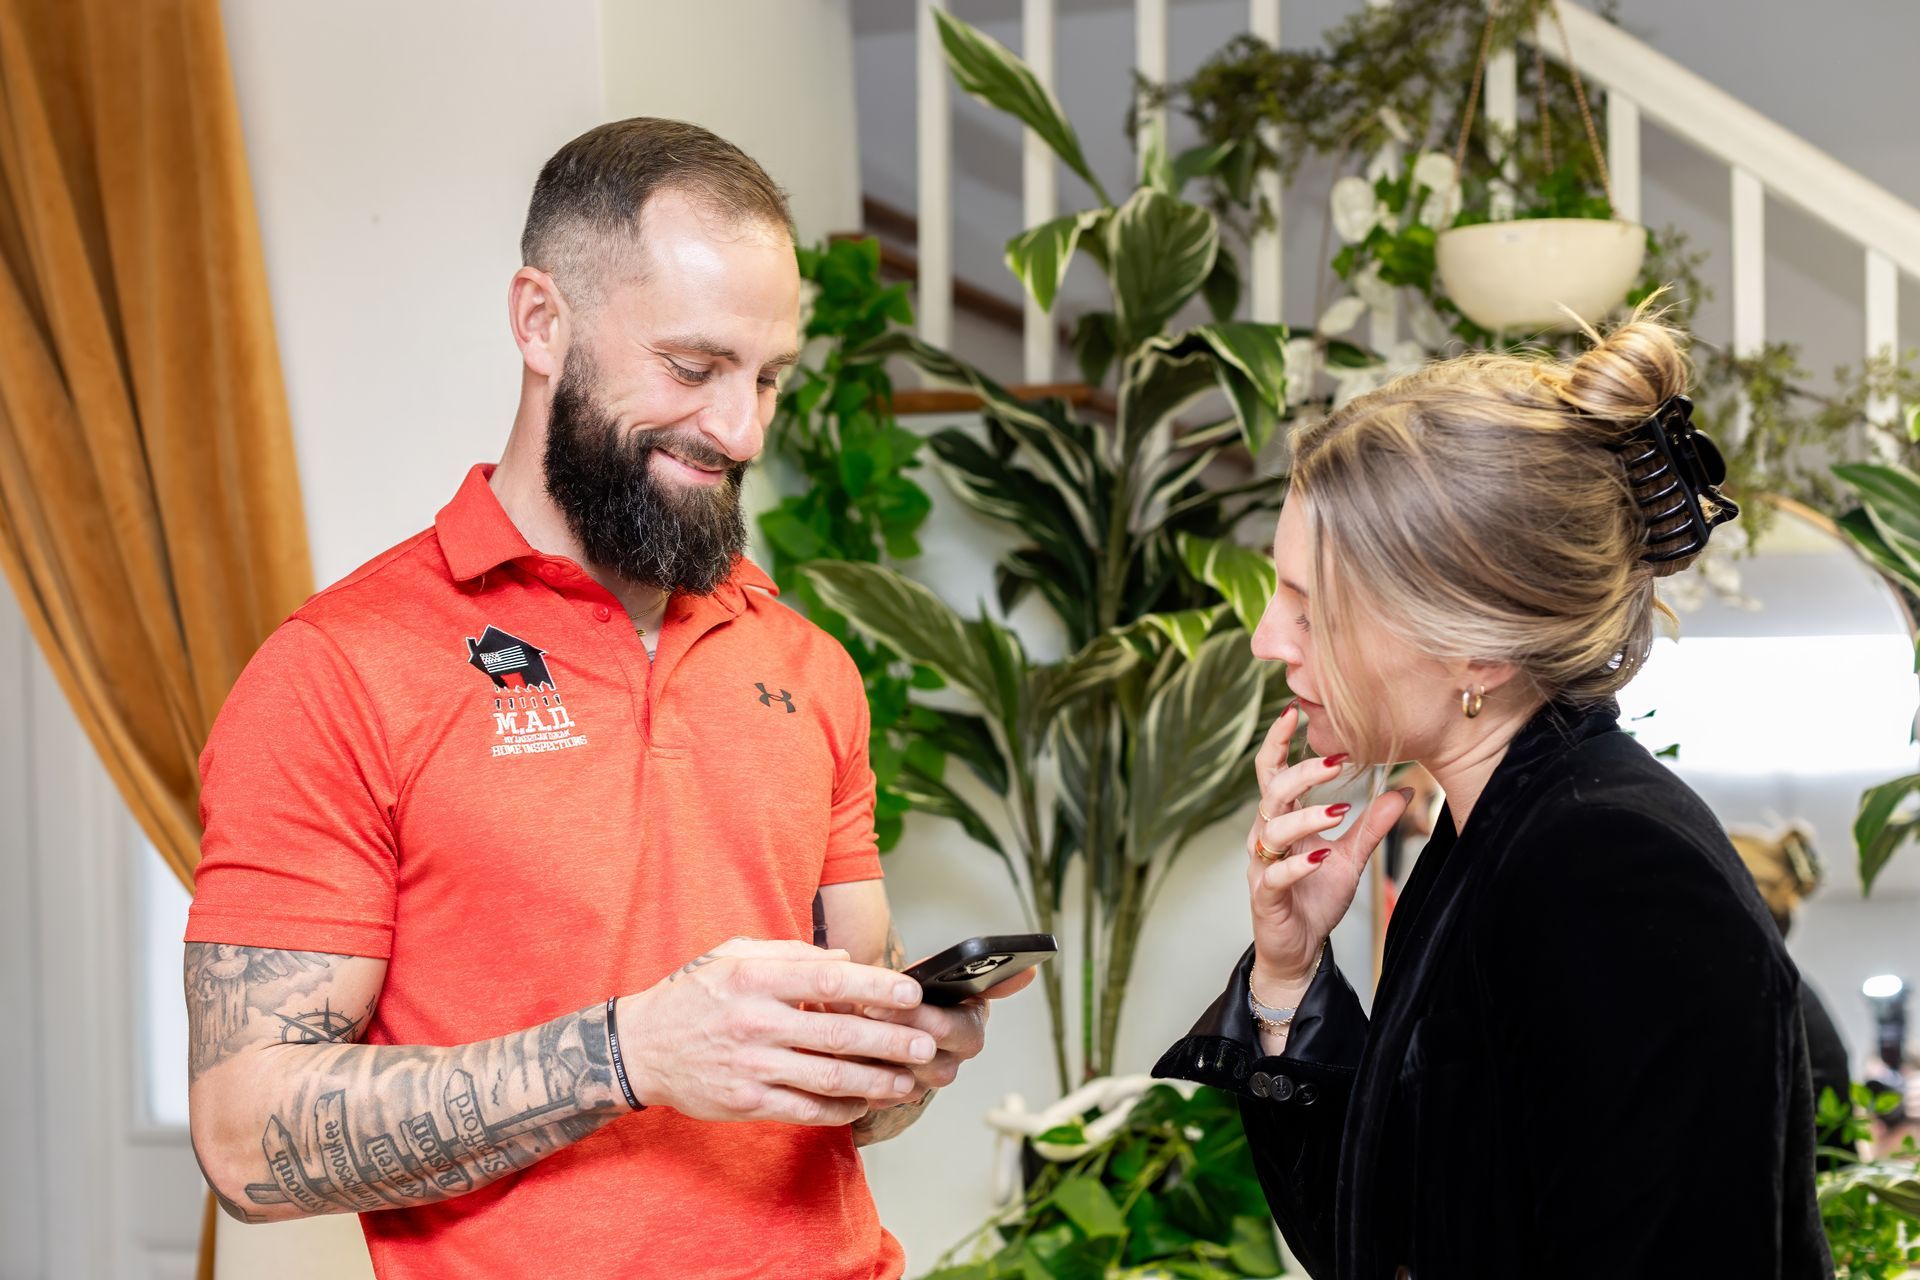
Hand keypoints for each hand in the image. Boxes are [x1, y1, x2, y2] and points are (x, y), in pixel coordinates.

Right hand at [618, 937, 934, 1125]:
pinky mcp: (748, 1103)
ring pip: (829, 1077)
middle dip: (891, 1042)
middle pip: (838, 1034)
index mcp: (755, 978)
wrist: (640, 1048)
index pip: (829, 981)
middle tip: (925, 1044)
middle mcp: (756, 1022)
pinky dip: (842, 1109)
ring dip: (876, 1081)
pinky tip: (866, 1103)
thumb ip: (791, 952)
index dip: (876, 988)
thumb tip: (845, 960)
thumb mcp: (733, 954)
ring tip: (908, 1081)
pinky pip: (806, 1109)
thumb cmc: (693, 995)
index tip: (912, 993)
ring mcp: (752, 1066)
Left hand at [860, 967, 1035, 1104]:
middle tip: (870, 1010)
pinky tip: (838, 1052)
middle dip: (900, 1033)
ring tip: (846, 1028)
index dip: (932, 1016)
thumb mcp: (943, 974)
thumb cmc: (914, 991)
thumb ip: (979, 970)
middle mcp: (949, 1061)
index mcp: (969, 1029)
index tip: (908, 996)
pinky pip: (874, 1095)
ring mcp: (919, 1083)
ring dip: (873, 1055)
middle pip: (931, 1060)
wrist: (881, 1011)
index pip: (963, 1031)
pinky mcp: (888, 1097)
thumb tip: (1031, 972)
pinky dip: (856, 1074)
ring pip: (902, 1081)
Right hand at [1245, 704, 1409, 1003]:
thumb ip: (1371, 825)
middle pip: (1273, 792)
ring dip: (1306, 816)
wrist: (1301, 949)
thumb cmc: (1317, 898)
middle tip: (1337, 760)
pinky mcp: (1266, 896)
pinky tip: (1322, 855)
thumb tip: (1403, 790)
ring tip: (1340, 811)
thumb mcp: (1350, 857)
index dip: (1278, 742)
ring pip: (1273, 830)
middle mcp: (1267, 837)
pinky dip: (1298, 864)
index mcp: (1283, 820)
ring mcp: (1263, 866)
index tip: (1293, 711)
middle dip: (1303, 773)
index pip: (1272, 772)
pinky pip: (1276, 874)